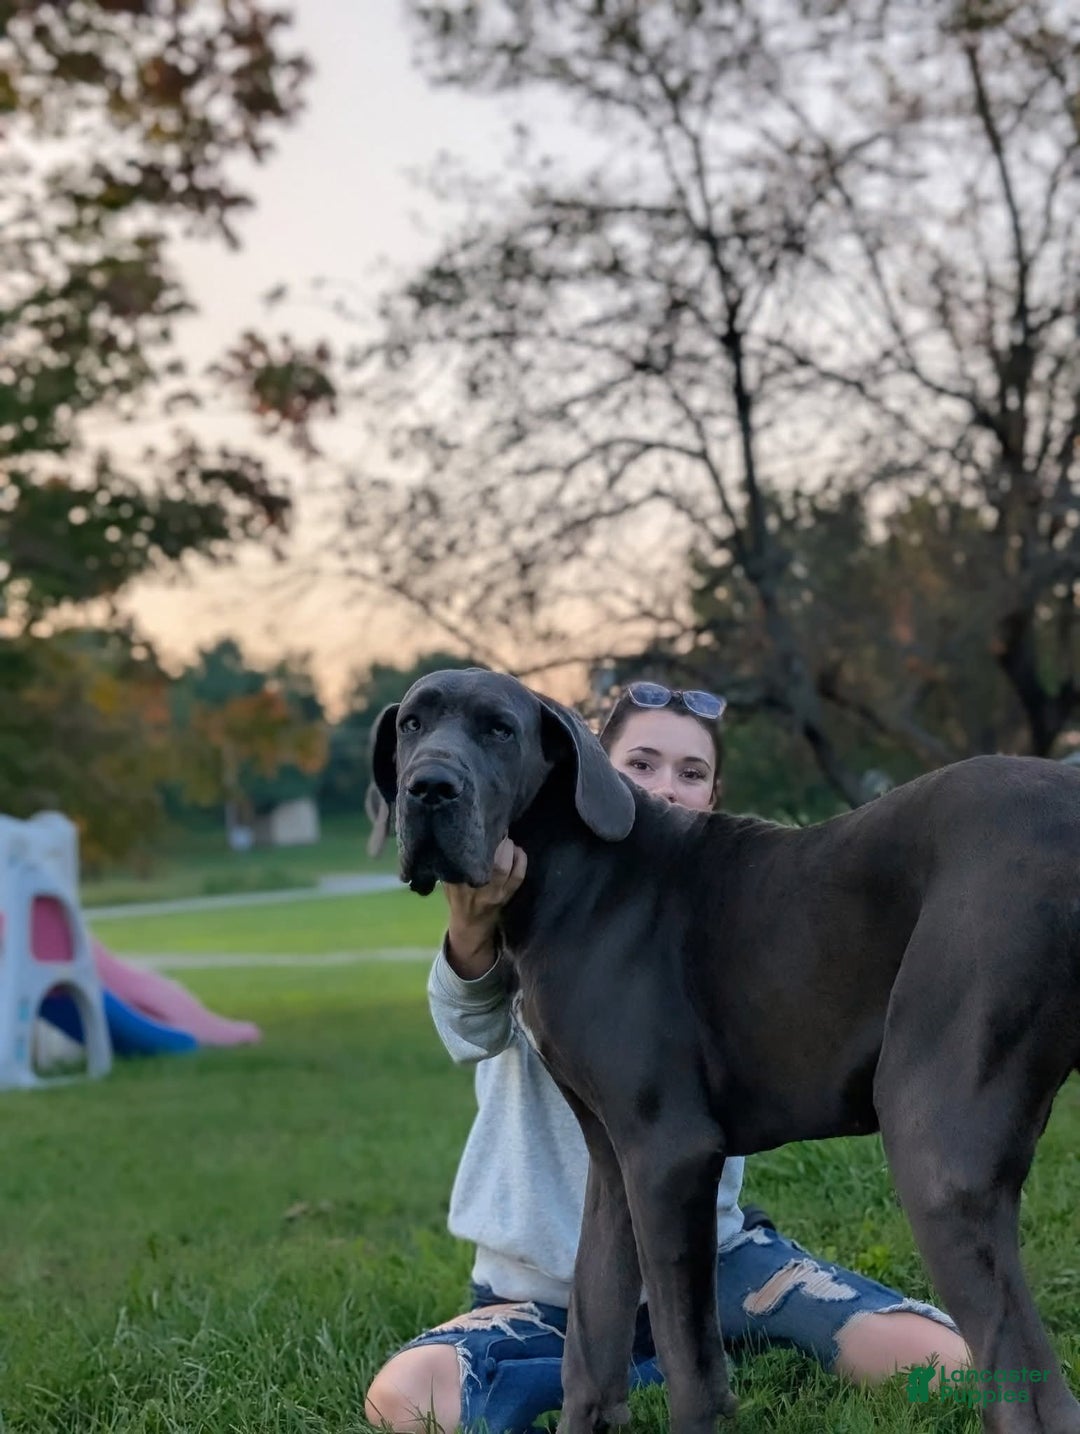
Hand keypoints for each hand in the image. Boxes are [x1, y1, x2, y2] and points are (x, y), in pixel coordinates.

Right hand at [443, 837, 526, 978]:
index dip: (475, 844)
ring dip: (509, 849)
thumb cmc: (457, 898)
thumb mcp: (447, 882)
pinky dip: (521, 860)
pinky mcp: (507, 895)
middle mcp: (477, 890)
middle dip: (497, 844)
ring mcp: (495, 894)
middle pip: (491, 864)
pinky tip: (517, 850)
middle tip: (497, 830)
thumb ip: (450, 865)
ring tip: (506, 839)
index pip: (466, 861)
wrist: (471, 925)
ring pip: (505, 868)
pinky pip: (518, 876)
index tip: (478, 830)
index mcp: (457, 885)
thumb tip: (456, 837)